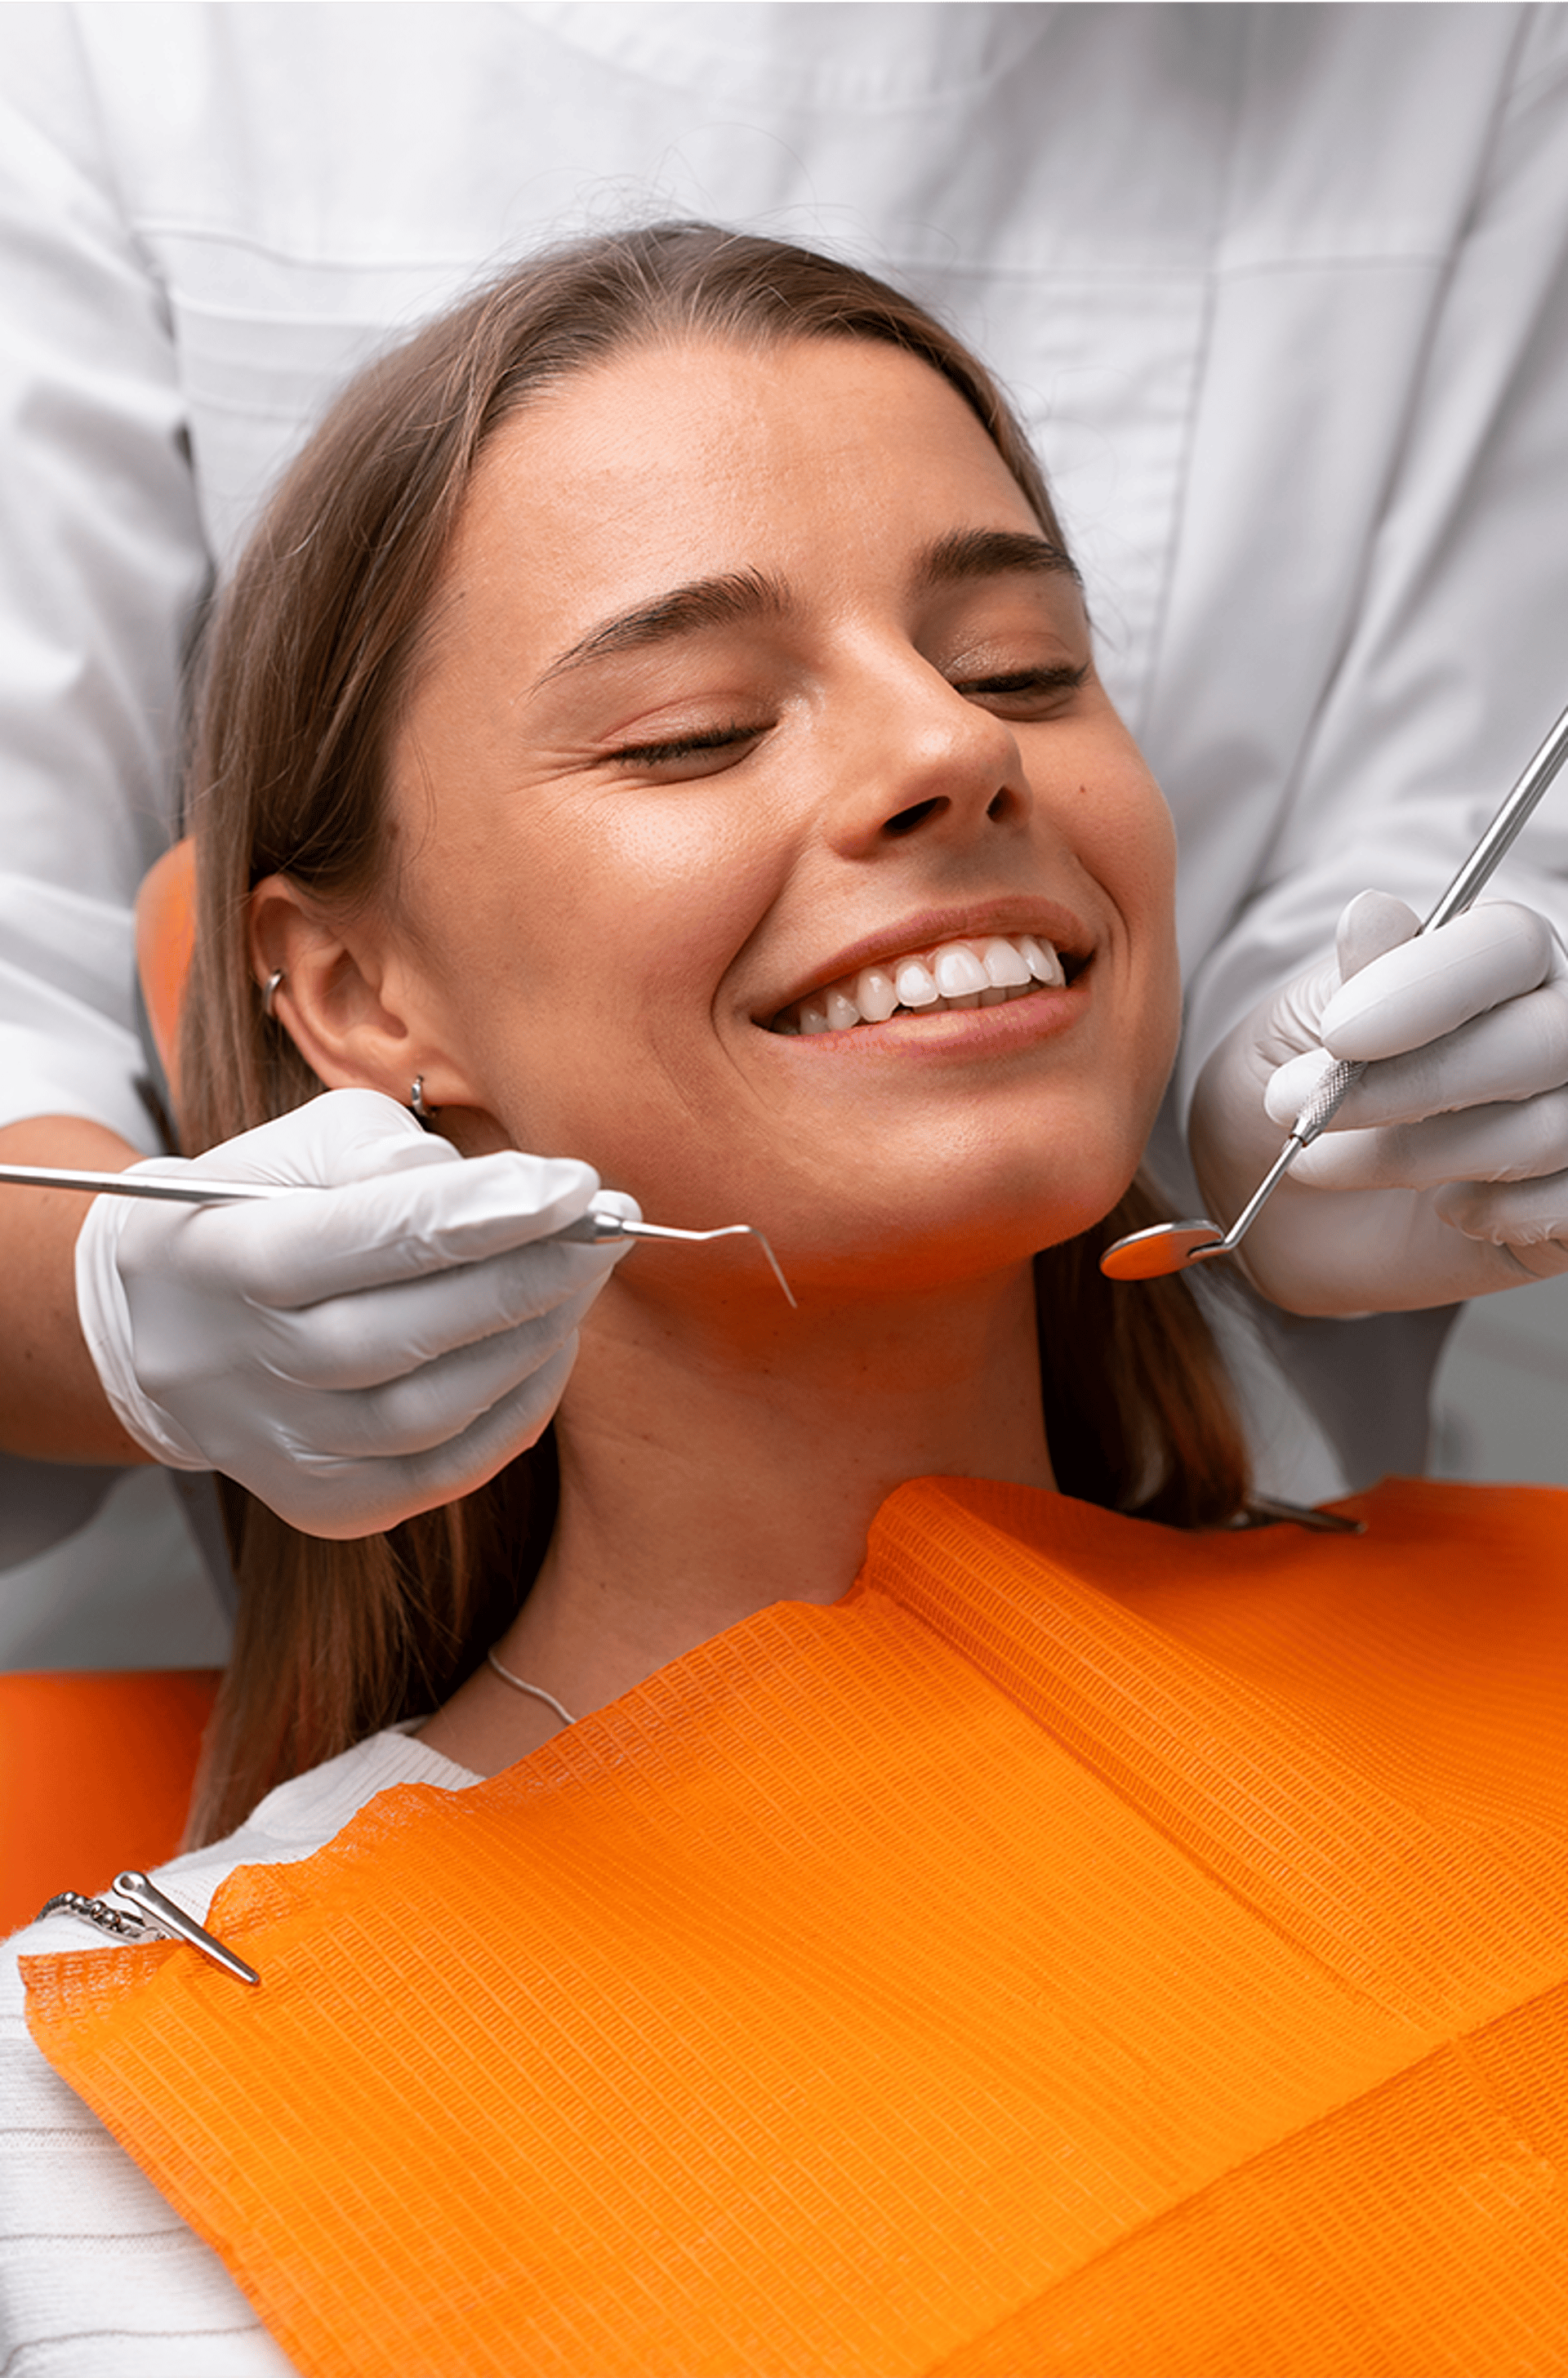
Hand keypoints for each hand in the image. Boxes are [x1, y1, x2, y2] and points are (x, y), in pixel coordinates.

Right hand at [74, 1088, 637, 1536]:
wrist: (164, 1329)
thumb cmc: (255, 1211)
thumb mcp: (297, 1148)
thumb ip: (390, 1152)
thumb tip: (508, 1195)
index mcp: (223, 1257)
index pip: (372, 1236)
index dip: (488, 1212)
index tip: (577, 1185)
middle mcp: (241, 1369)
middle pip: (411, 1333)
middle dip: (529, 1276)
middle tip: (603, 1231)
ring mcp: (283, 1450)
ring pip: (437, 1411)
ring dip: (533, 1341)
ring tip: (580, 1279)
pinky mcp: (326, 1505)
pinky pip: (448, 1470)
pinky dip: (517, 1409)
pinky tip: (551, 1347)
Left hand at [1188, 891, 1567, 1313]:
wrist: (1293, 1202)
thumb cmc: (1303, 1090)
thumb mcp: (1299, 1027)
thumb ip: (1351, 977)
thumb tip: (1372, 913)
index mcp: (1500, 959)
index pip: (1508, 945)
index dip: (1428, 986)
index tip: (1338, 1034)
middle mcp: (1556, 1026)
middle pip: (1542, 1039)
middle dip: (1415, 1086)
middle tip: (1308, 1113)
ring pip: (1547, 1130)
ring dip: (1422, 1157)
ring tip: (1331, 1164)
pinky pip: (1565, 1203)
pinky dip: (1492, 1214)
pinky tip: (1443, 1209)